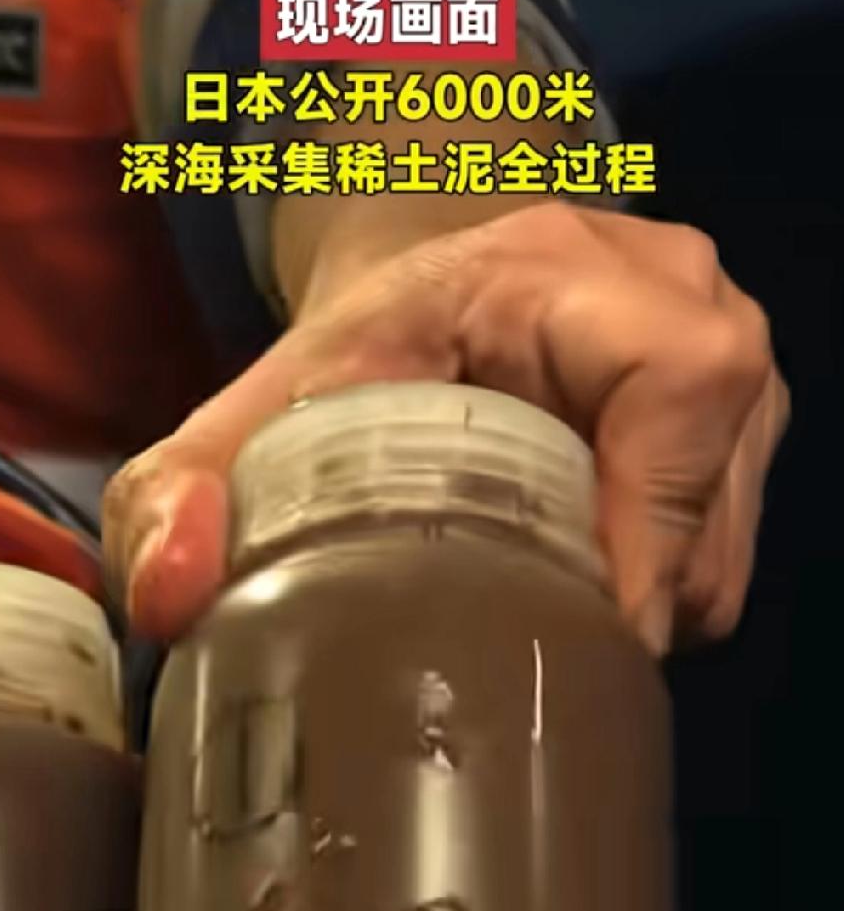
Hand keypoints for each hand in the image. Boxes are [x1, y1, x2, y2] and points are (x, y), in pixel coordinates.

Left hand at [103, 202, 788, 652]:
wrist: (433, 300)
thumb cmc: (356, 353)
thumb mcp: (263, 406)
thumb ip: (180, 488)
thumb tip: (170, 598)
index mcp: (570, 272)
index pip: (679, 391)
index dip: (646, 531)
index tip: (579, 631)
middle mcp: (681, 300)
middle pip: (713, 508)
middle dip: (629, 603)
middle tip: (532, 639)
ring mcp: (728, 360)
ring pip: (725, 549)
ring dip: (643, 608)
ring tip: (548, 608)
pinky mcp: (740, 419)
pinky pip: (726, 545)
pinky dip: (661, 588)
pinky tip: (583, 581)